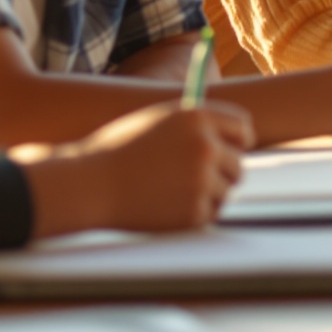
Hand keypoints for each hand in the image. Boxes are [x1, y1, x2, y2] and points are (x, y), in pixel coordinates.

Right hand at [15, 101, 252, 236]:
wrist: (89, 184)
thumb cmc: (117, 152)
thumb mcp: (155, 122)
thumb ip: (192, 126)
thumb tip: (225, 137)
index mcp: (196, 117)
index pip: (243, 127)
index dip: (238, 141)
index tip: (232, 150)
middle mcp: (205, 146)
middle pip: (238, 164)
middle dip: (221, 172)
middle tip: (197, 179)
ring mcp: (202, 180)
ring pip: (225, 191)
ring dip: (206, 194)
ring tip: (170, 191)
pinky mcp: (194, 211)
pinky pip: (209, 212)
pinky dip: (193, 213)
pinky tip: (164, 205)